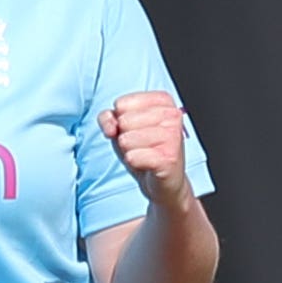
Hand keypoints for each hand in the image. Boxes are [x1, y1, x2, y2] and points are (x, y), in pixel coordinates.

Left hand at [97, 91, 190, 206]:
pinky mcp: (169, 158)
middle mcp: (172, 114)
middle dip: (125, 137)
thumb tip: (111, 128)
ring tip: (145, 154)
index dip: (120, 121)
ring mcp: (173, 136)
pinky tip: (147, 164)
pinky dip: (134, 163)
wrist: (161, 181)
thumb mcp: (120, 128)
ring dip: (130, 151)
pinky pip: (132, 157)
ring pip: (126, 140)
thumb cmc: (143, 149)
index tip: (135, 130)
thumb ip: (108, 118)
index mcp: (163, 100)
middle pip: (123, 121)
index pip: (121, 104)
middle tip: (141, 145)